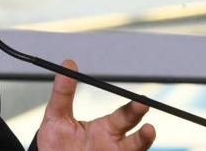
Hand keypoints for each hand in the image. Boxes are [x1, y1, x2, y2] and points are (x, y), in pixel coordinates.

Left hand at [36, 60, 155, 150]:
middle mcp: (113, 144)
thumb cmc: (56, 142)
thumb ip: (63, 92)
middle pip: (135, 136)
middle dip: (142, 128)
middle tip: (146, 116)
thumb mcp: (56, 115)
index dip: (134, 108)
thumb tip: (68, 63)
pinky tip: (115, 150)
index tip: (142, 100)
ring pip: (133, 150)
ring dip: (142, 141)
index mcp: (104, 128)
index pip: (124, 115)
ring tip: (148, 130)